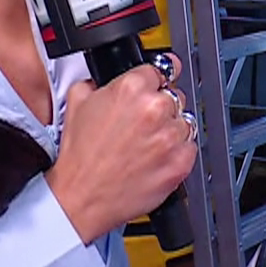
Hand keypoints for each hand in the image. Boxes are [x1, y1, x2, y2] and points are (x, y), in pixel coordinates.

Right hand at [46, 55, 196, 244]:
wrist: (82, 197)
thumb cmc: (80, 157)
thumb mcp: (76, 104)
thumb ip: (96, 83)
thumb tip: (103, 79)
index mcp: (131, 88)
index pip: (161, 69)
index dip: (156, 78)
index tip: (161, 81)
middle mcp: (155, 109)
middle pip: (174, 96)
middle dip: (161, 107)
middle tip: (142, 124)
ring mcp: (170, 137)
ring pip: (184, 122)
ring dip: (170, 130)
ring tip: (147, 144)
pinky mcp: (180, 163)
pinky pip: (190, 148)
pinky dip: (177, 152)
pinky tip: (155, 158)